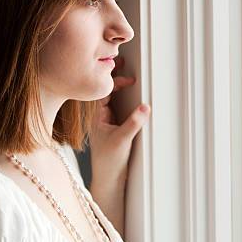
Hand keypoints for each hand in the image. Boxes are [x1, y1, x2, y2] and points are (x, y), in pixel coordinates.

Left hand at [89, 56, 150, 185]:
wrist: (108, 180)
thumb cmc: (109, 162)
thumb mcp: (122, 140)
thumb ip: (133, 123)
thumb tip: (145, 107)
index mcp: (96, 117)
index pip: (103, 91)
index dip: (115, 82)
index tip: (130, 80)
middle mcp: (99, 116)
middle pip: (104, 90)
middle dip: (113, 76)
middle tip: (122, 61)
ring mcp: (106, 121)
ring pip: (110, 97)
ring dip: (118, 85)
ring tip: (126, 71)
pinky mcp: (114, 127)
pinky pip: (117, 106)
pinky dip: (123, 97)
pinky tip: (131, 93)